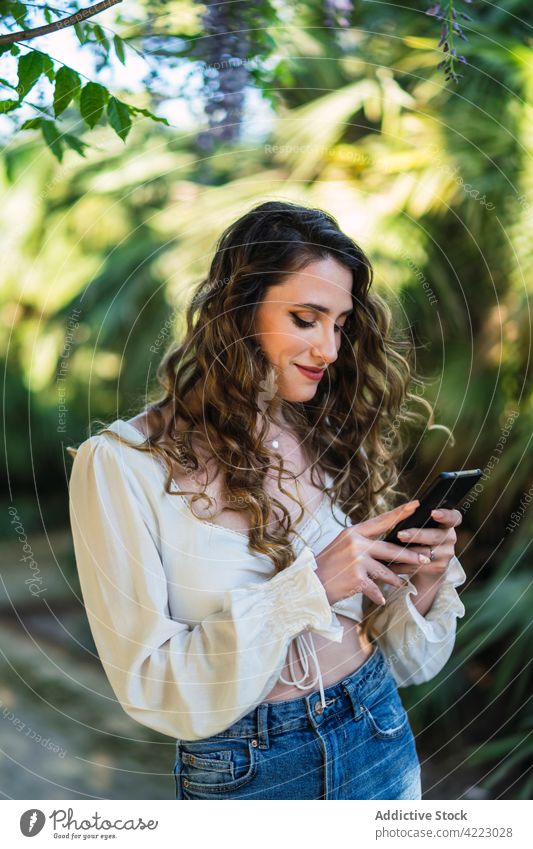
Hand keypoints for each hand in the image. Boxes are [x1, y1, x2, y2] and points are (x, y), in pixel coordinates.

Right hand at [314, 500, 435, 606]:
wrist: (310, 584)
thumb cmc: (328, 566)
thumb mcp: (343, 546)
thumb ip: (363, 543)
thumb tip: (387, 546)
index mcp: (353, 532)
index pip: (381, 521)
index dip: (400, 513)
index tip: (416, 505)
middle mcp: (356, 543)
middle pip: (390, 548)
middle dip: (409, 555)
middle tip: (425, 557)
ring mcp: (356, 561)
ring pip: (386, 571)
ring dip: (395, 579)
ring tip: (401, 583)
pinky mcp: (356, 578)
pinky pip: (375, 588)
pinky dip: (378, 596)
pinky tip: (381, 601)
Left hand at [394, 507, 462, 579]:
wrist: (425, 565)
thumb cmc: (418, 538)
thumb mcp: (420, 526)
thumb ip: (417, 519)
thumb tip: (403, 510)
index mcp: (447, 522)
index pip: (453, 517)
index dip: (445, 514)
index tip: (433, 512)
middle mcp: (450, 537)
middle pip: (435, 536)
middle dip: (416, 535)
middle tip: (400, 535)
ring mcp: (447, 553)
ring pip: (427, 553)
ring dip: (408, 553)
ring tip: (392, 551)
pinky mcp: (440, 567)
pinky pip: (421, 566)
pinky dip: (404, 565)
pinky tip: (392, 565)